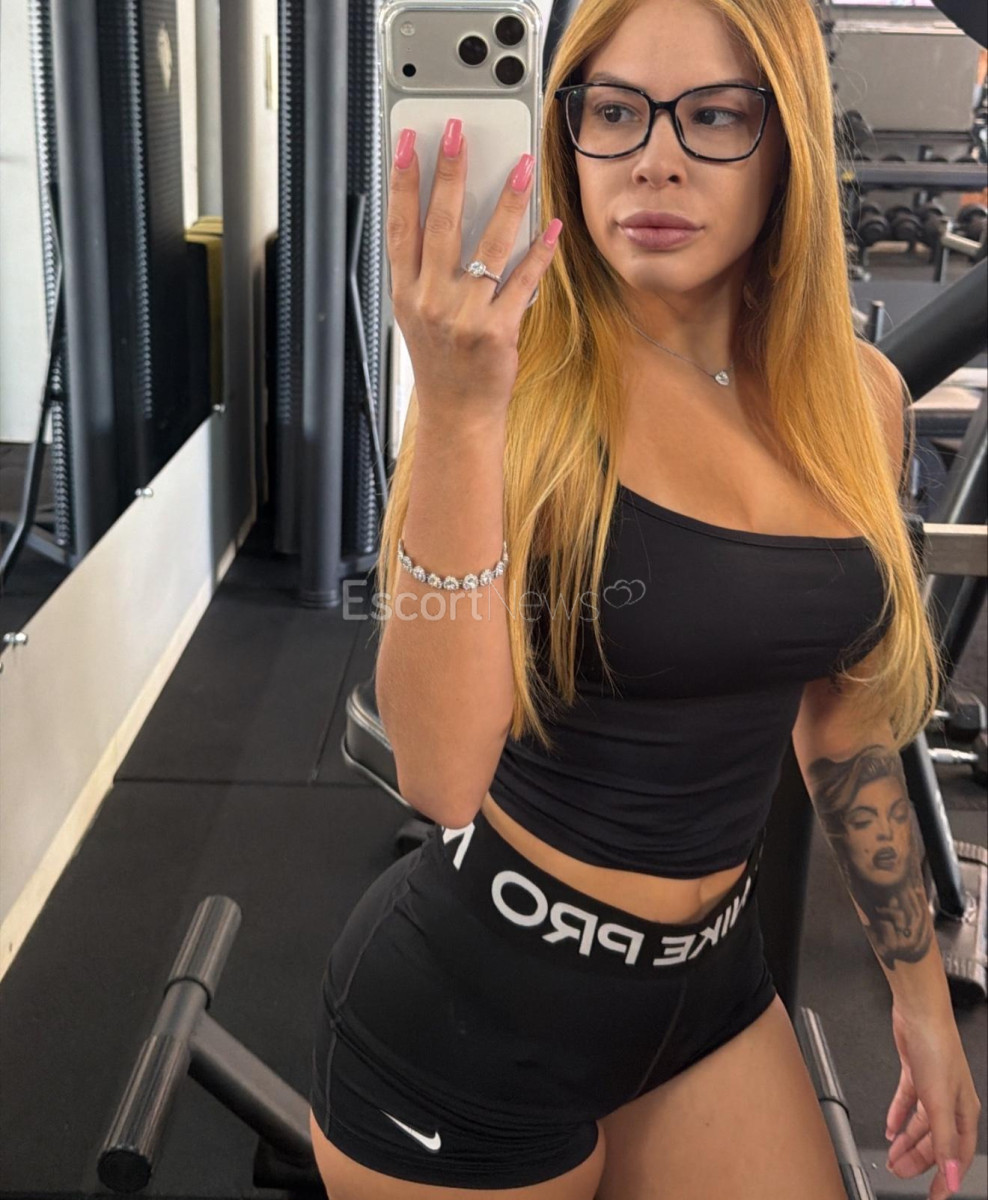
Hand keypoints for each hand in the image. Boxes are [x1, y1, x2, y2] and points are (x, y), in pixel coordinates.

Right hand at [385, 118, 561, 425]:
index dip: (404, 180)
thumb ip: (424, 270)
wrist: (458, 415)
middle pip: (440, 224)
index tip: (410, 141)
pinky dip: (539, 254)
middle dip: (450, 172)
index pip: (400, 226)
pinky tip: (551, 228)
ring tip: (522, 165)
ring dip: (508, 201)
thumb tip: (442, 215)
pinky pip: (522, 282)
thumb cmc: (441, 363)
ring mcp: (465, 317)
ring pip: (487, 247)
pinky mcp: (498, 332)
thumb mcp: (417, 315)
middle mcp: (431, 301)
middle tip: (460, 131)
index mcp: (406, 293)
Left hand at [884, 1001, 980, 1198]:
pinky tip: (889, 1127)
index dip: (946, 1177)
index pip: (957, 1155)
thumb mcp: (939, 1102)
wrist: (918, 1012)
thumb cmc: (937, 1048)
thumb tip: (952, 1176)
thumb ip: (944, 1142)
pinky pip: (906, 1102)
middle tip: (900, 1173)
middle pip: (935, 1141)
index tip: (934, 1195)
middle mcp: (950, 1101)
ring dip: (906, 1141)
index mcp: (964, 1112)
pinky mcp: (915, 1073)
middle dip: (919, 1160)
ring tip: (892, 1156)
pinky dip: (897, 1116)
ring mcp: (933, 1087)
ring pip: (919, 1123)